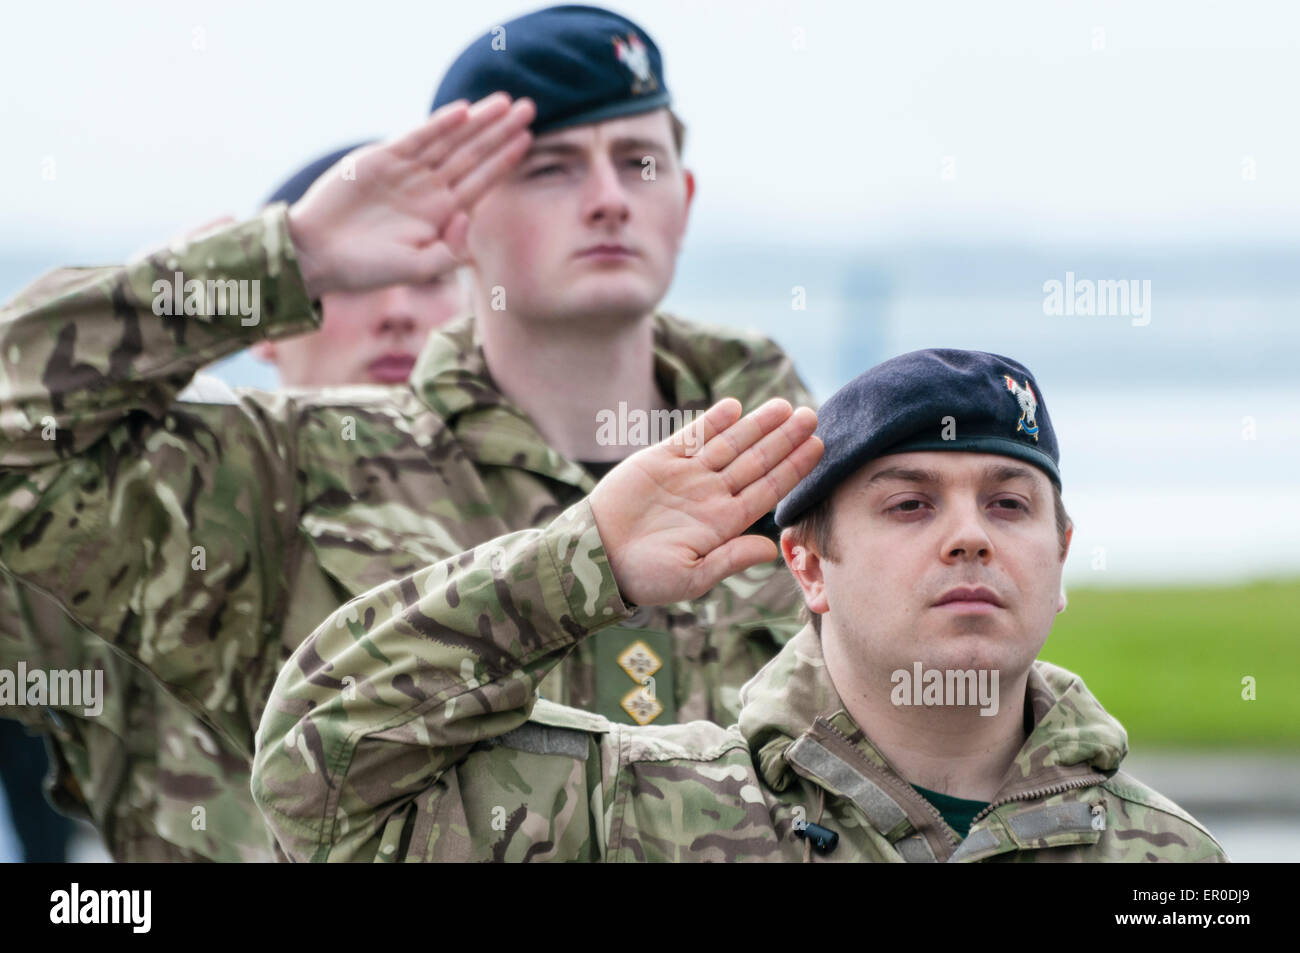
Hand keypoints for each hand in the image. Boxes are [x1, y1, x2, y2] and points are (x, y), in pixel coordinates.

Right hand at [286, 92, 534, 297]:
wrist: (317, 254)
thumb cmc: (367, 269)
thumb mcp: (416, 269)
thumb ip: (450, 251)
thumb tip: (468, 216)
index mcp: (441, 214)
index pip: (481, 181)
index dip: (504, 160)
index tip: (527, 139)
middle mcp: (429, 189)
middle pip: (473, 155)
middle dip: (500, 132)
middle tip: (529, 108)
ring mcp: (407, 172)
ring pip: (450, 141)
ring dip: (478, 122)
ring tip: (505, 102)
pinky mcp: (382, 159)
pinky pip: (417, 138)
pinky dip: (439, 125)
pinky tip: (464, 112)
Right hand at [588, 398, 821, 606]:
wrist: (595, 558)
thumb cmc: (643, 577)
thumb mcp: (691, 578)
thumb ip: (730, 559)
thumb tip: (770, 550)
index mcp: (723, 523)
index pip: (767, 490)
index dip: (794, 468)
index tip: (819, 448)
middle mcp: (710, 495)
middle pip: (756, 461)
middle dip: (784, 439)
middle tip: (812, 416)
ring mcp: (687, 476)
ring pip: (730, 444)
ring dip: (757, 425)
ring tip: (784, 406)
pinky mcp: (660, 460)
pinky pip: (692, 436)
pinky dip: (712, 421)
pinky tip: (735, 407)